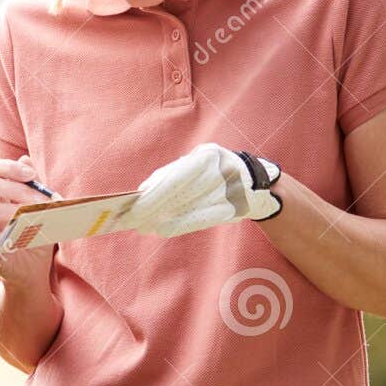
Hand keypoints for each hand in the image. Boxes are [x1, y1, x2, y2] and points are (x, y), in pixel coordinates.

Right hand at [0, 155, 56, 284]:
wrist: (34, 267)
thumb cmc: (37, 231)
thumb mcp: (40, 205)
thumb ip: (33, 183)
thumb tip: (26, 158)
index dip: (7, 167)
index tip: (31, 174)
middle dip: (20, 191)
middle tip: (45, 201)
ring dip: (20, 212)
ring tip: (41, 219)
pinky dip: (18, 234)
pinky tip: (33, 237)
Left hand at [126, 142, 282, 237]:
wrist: (255, 180)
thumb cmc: (212, 169)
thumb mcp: (195, 162)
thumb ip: (170, 174)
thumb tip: (142, 192)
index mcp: (208, 155)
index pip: (175, 178)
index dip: (152, 195)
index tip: (131, 207)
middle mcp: (222, 172)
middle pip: (180, 194)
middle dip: (152, 209)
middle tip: (130, 221)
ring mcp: (231, 192)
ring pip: (189, 210)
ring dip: (162, 220)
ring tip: (142, 226)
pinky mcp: (235, 210)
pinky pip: (202, 220)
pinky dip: (180, 225)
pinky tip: (162, 230)